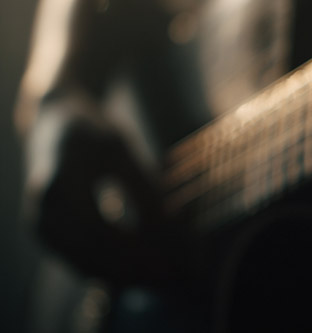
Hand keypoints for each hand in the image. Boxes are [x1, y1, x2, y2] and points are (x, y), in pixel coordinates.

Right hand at [25, 98, 186, 284]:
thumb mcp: (122, 152)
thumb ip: (143, 188)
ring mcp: (42, 230)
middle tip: (177, 274)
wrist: (55, 127)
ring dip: (128, 275)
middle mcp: (42, 212)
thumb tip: (172, 227)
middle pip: (93, 255)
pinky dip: (116, 271)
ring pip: (89, 267)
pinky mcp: (51, 240)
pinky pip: (84, 264)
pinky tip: (149, 272)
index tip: (173, 257)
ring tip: (169, 276)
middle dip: (137, 269)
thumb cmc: (94, 135)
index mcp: (59, 183)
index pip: (99, 229)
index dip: (138, 249)